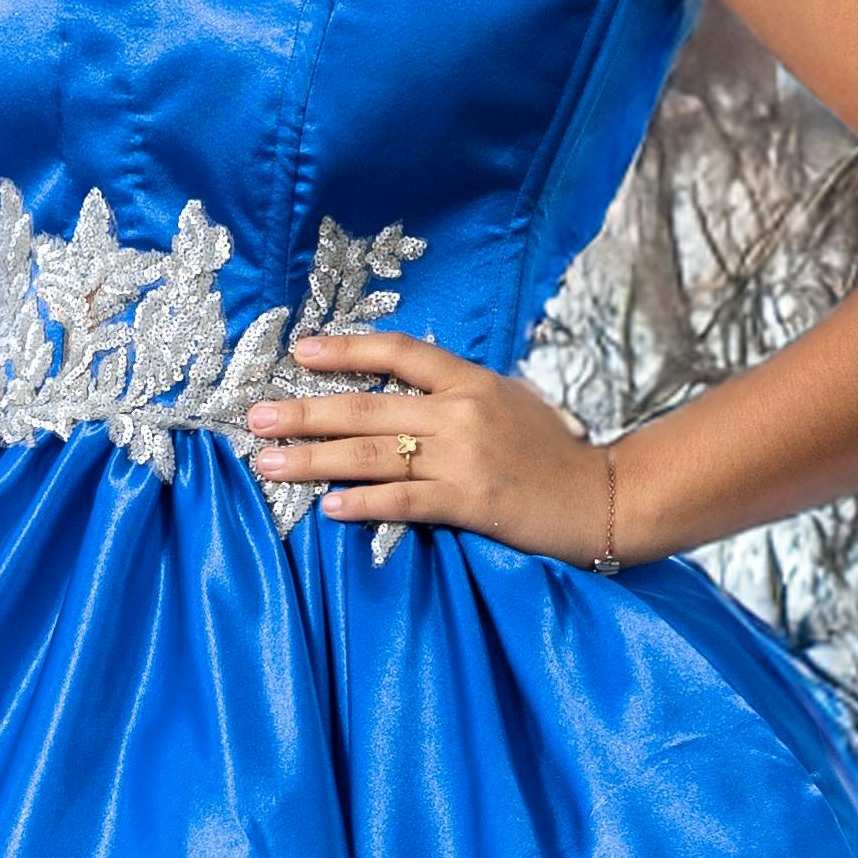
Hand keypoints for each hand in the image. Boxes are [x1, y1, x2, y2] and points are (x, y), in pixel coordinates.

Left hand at [241, 324, 628, 561]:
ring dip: (314, 460)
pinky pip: (405, 502)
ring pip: (374, 455)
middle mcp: (461, 412)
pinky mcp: (470, 501)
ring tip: (269, 464)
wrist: (602, 497)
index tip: (299, 354)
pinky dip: (364, 504)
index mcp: (471, 381)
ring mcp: (464, 457)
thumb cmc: (555, 453)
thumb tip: (408, 388)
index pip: (399, 354)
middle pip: (368, 407)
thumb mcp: (511, 401)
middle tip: (255, 417)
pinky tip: (329, 507)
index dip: (346, 351)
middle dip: (305, 412)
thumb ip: (460, 393)